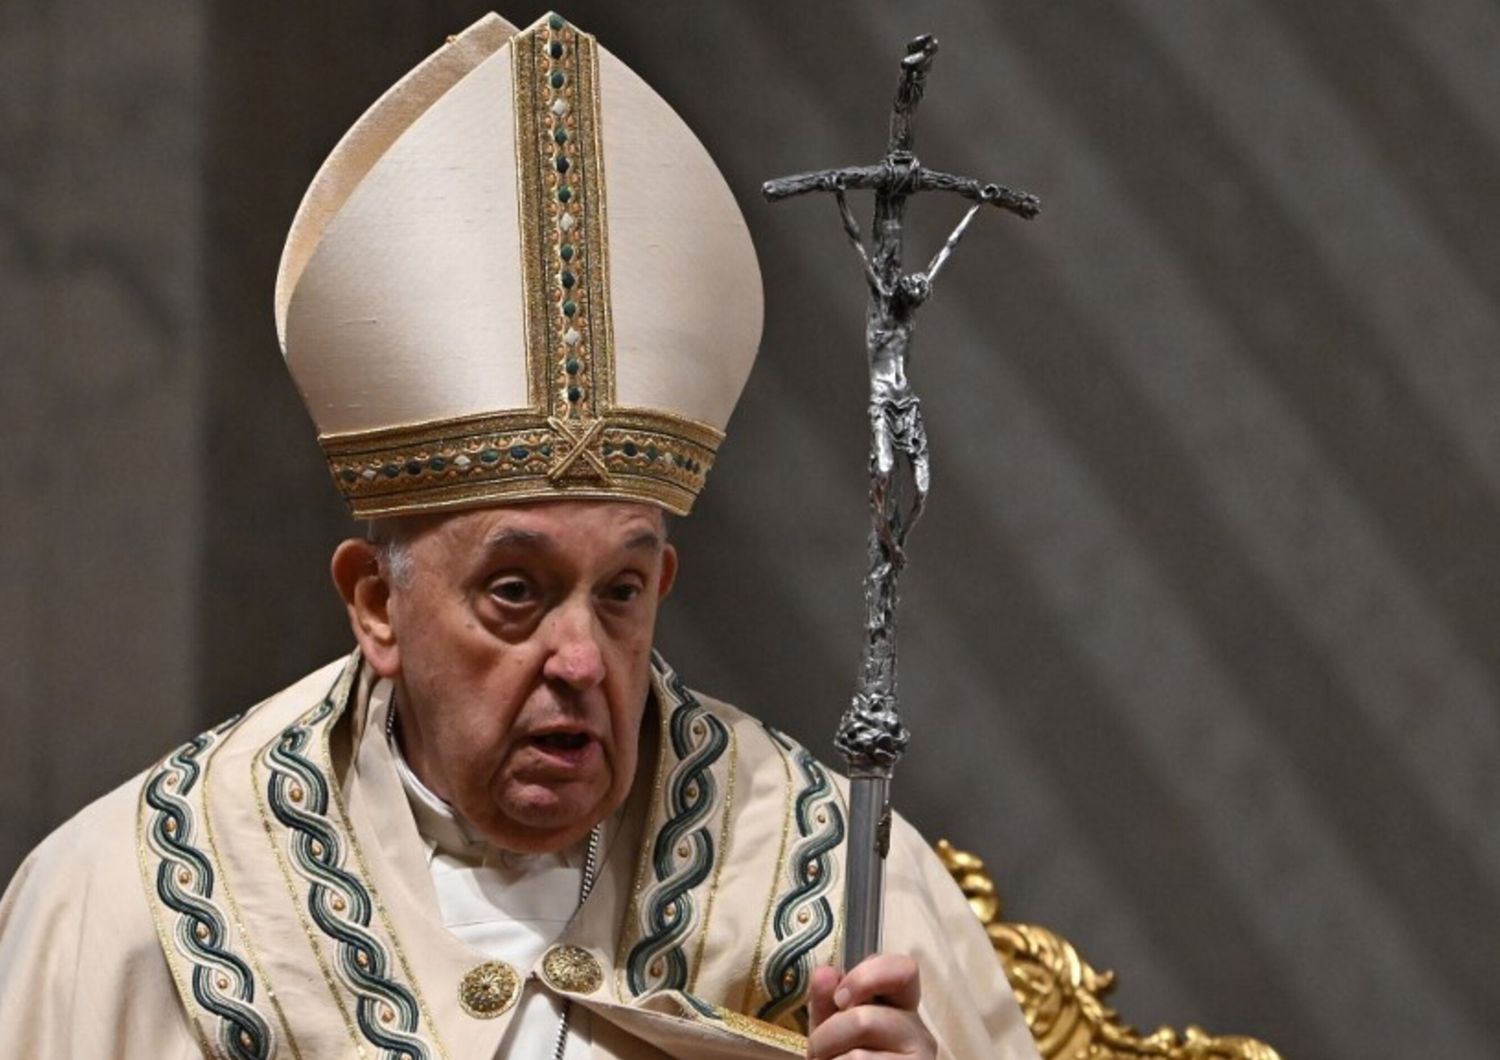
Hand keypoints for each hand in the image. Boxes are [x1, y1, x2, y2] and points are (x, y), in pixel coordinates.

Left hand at [806, 953, 936, 1058]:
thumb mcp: (831, 1030)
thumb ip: (826, 1002)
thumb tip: (824, 972)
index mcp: (902, 1008)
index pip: (904, 969)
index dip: (867, 976)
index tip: (840, 997)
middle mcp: (919, 1035)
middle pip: (865, 1020)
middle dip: (826, 1036)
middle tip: (820, 1051)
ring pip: (857, 1058)